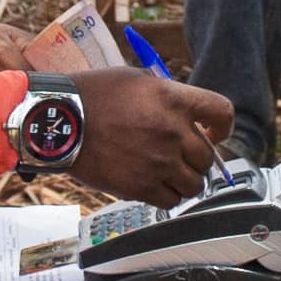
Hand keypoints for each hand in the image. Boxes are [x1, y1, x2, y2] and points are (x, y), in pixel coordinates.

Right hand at [63, 68, 233, 202]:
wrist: (58, 122)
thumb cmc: (92, 95)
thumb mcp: (136, 79)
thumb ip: (167, 96)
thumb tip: (187, 116)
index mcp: (173, 99)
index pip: (222, 112)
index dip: (222, 126)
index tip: (214, 132)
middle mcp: (172, 131)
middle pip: (208, 155)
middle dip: (198, 157)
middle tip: (182, 156)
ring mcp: (158, 162)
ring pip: (195, 183)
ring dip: (185, 179)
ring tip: (169, 173)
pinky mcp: (141, 187)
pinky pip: (172, 200)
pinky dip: (167, 196)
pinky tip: (154, 185)